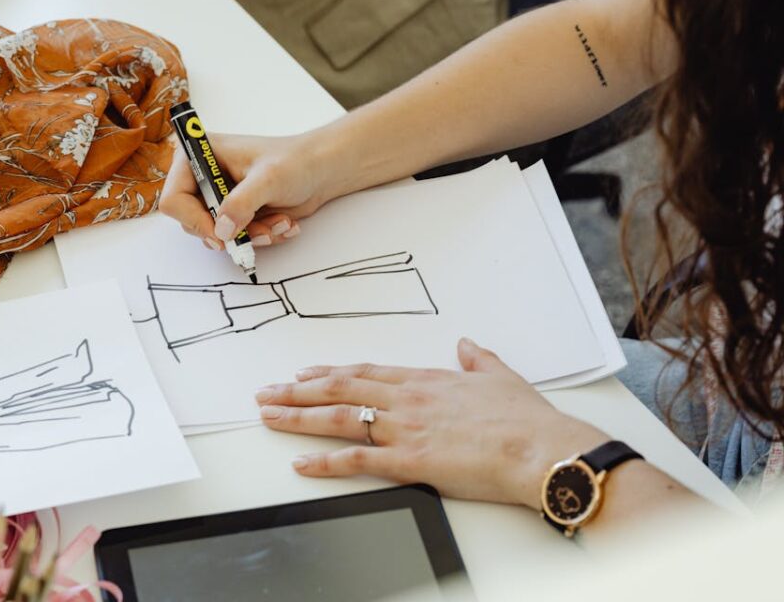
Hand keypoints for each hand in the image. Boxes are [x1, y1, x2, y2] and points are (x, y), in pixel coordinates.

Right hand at [158, 132, 335, 250]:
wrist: (320, 172)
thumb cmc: (295, 162)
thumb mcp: (269, 179)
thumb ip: (242, 202)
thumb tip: (221, 230)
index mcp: (199, 155)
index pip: (174, 198)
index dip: (194, 220)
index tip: (221, 234)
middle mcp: (202, 177)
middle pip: (191, 221)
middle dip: (229, 231)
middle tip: (258, 229)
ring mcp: (217, 197)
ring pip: (216, 235)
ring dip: (249, 236)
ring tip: (278, 222)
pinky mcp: (232, 214)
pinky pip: (233, 239)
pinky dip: (258, 238)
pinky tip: (280, 222)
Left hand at [255, 338, 608, 508]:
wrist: (541, 447)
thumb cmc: (526, 419)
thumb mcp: (501, 377)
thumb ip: (479, 360)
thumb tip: (468, 345)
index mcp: (425, 380)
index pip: (364, 373)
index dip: (329, 373)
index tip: (304, 373)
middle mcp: (407, 400)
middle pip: (340, 390)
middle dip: (297, 391)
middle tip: (267, 392)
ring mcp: (405, 428)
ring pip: (338, 419)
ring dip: (298, 417)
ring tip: (269, 416)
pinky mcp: (410, 460)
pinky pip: (357, 461)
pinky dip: (324, 463)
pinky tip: (300, 463)